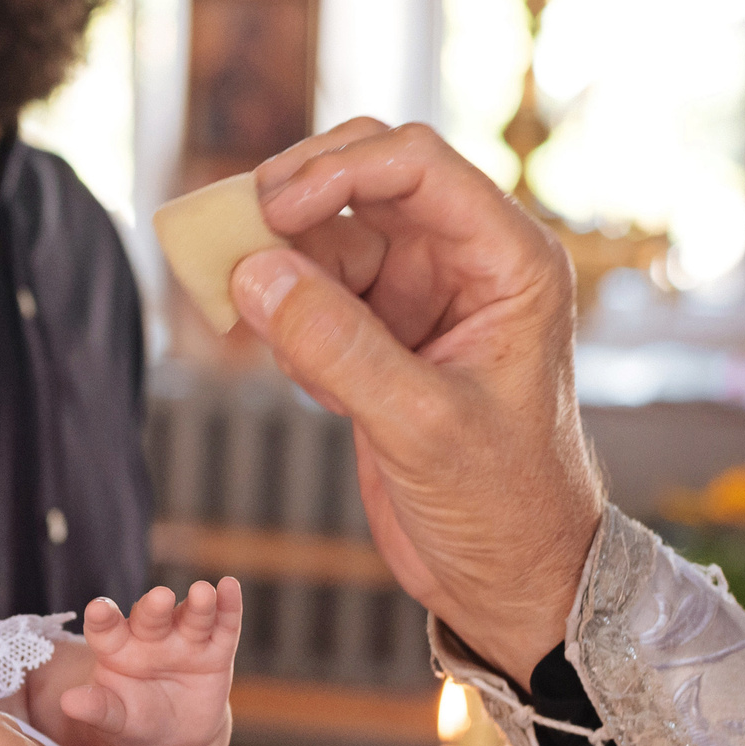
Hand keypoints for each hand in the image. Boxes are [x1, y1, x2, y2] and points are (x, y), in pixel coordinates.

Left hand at [58, 580, 239, 745]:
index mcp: (117, 650)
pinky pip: (223, 626)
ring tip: (203, 592)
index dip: (102, 618)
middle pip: (151, 617)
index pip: (106, 629)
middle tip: (159, 598)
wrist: (176, 738)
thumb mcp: (115, 721)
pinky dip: (228, 606)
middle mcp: (150, 637)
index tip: (99, 610)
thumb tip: (68, 703)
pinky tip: (230, 586)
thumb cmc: (135, 722)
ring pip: (190, 617)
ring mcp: (184, 641)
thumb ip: (96, 709)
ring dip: (198, 604)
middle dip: (155, 607)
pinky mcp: (216, 651)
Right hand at [228, 120, 603, 679]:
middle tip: (235, 231)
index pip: (416, 165)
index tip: (271, 211)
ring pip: (327, 235)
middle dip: (296, 196)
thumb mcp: (421, 426)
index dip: (337, 170)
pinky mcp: (380, 339)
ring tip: (242, 306)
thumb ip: (337, 345)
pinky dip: (282, 315)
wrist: (509, 580)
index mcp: (508, 263)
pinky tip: (291, 369)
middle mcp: (464, 265)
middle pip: (366, 178)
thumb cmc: (504, 506)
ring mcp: (418, 299)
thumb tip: (255, 271)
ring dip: (277, 260)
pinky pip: (312, 293)